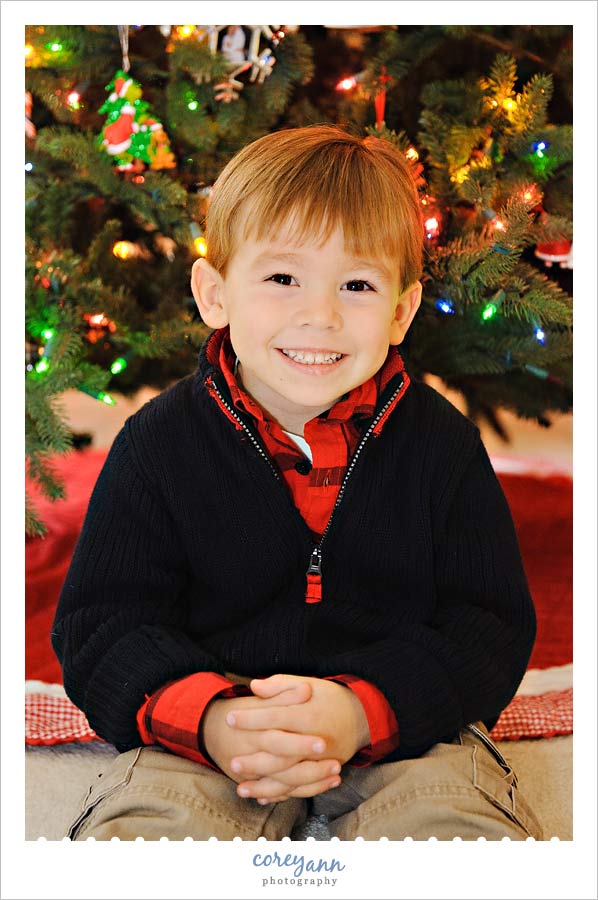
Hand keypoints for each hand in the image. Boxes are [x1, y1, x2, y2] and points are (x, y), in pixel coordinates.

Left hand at [228, 674, 370, 802]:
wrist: (362, 716)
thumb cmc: (330, 697)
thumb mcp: (308, 683)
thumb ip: (281, 685)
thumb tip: (254, 687)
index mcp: (308, 714)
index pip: (274, 717)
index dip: (251, 719)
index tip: (230, 719)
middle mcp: (315, 739)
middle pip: (281, 752)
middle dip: (255, 760)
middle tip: (231, 762)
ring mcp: (321, 759)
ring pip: (290, 777)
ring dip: (264, 784)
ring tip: (241, 787)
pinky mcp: (324, 771)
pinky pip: (301, 788)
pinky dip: (281, 794)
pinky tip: (262, 796)